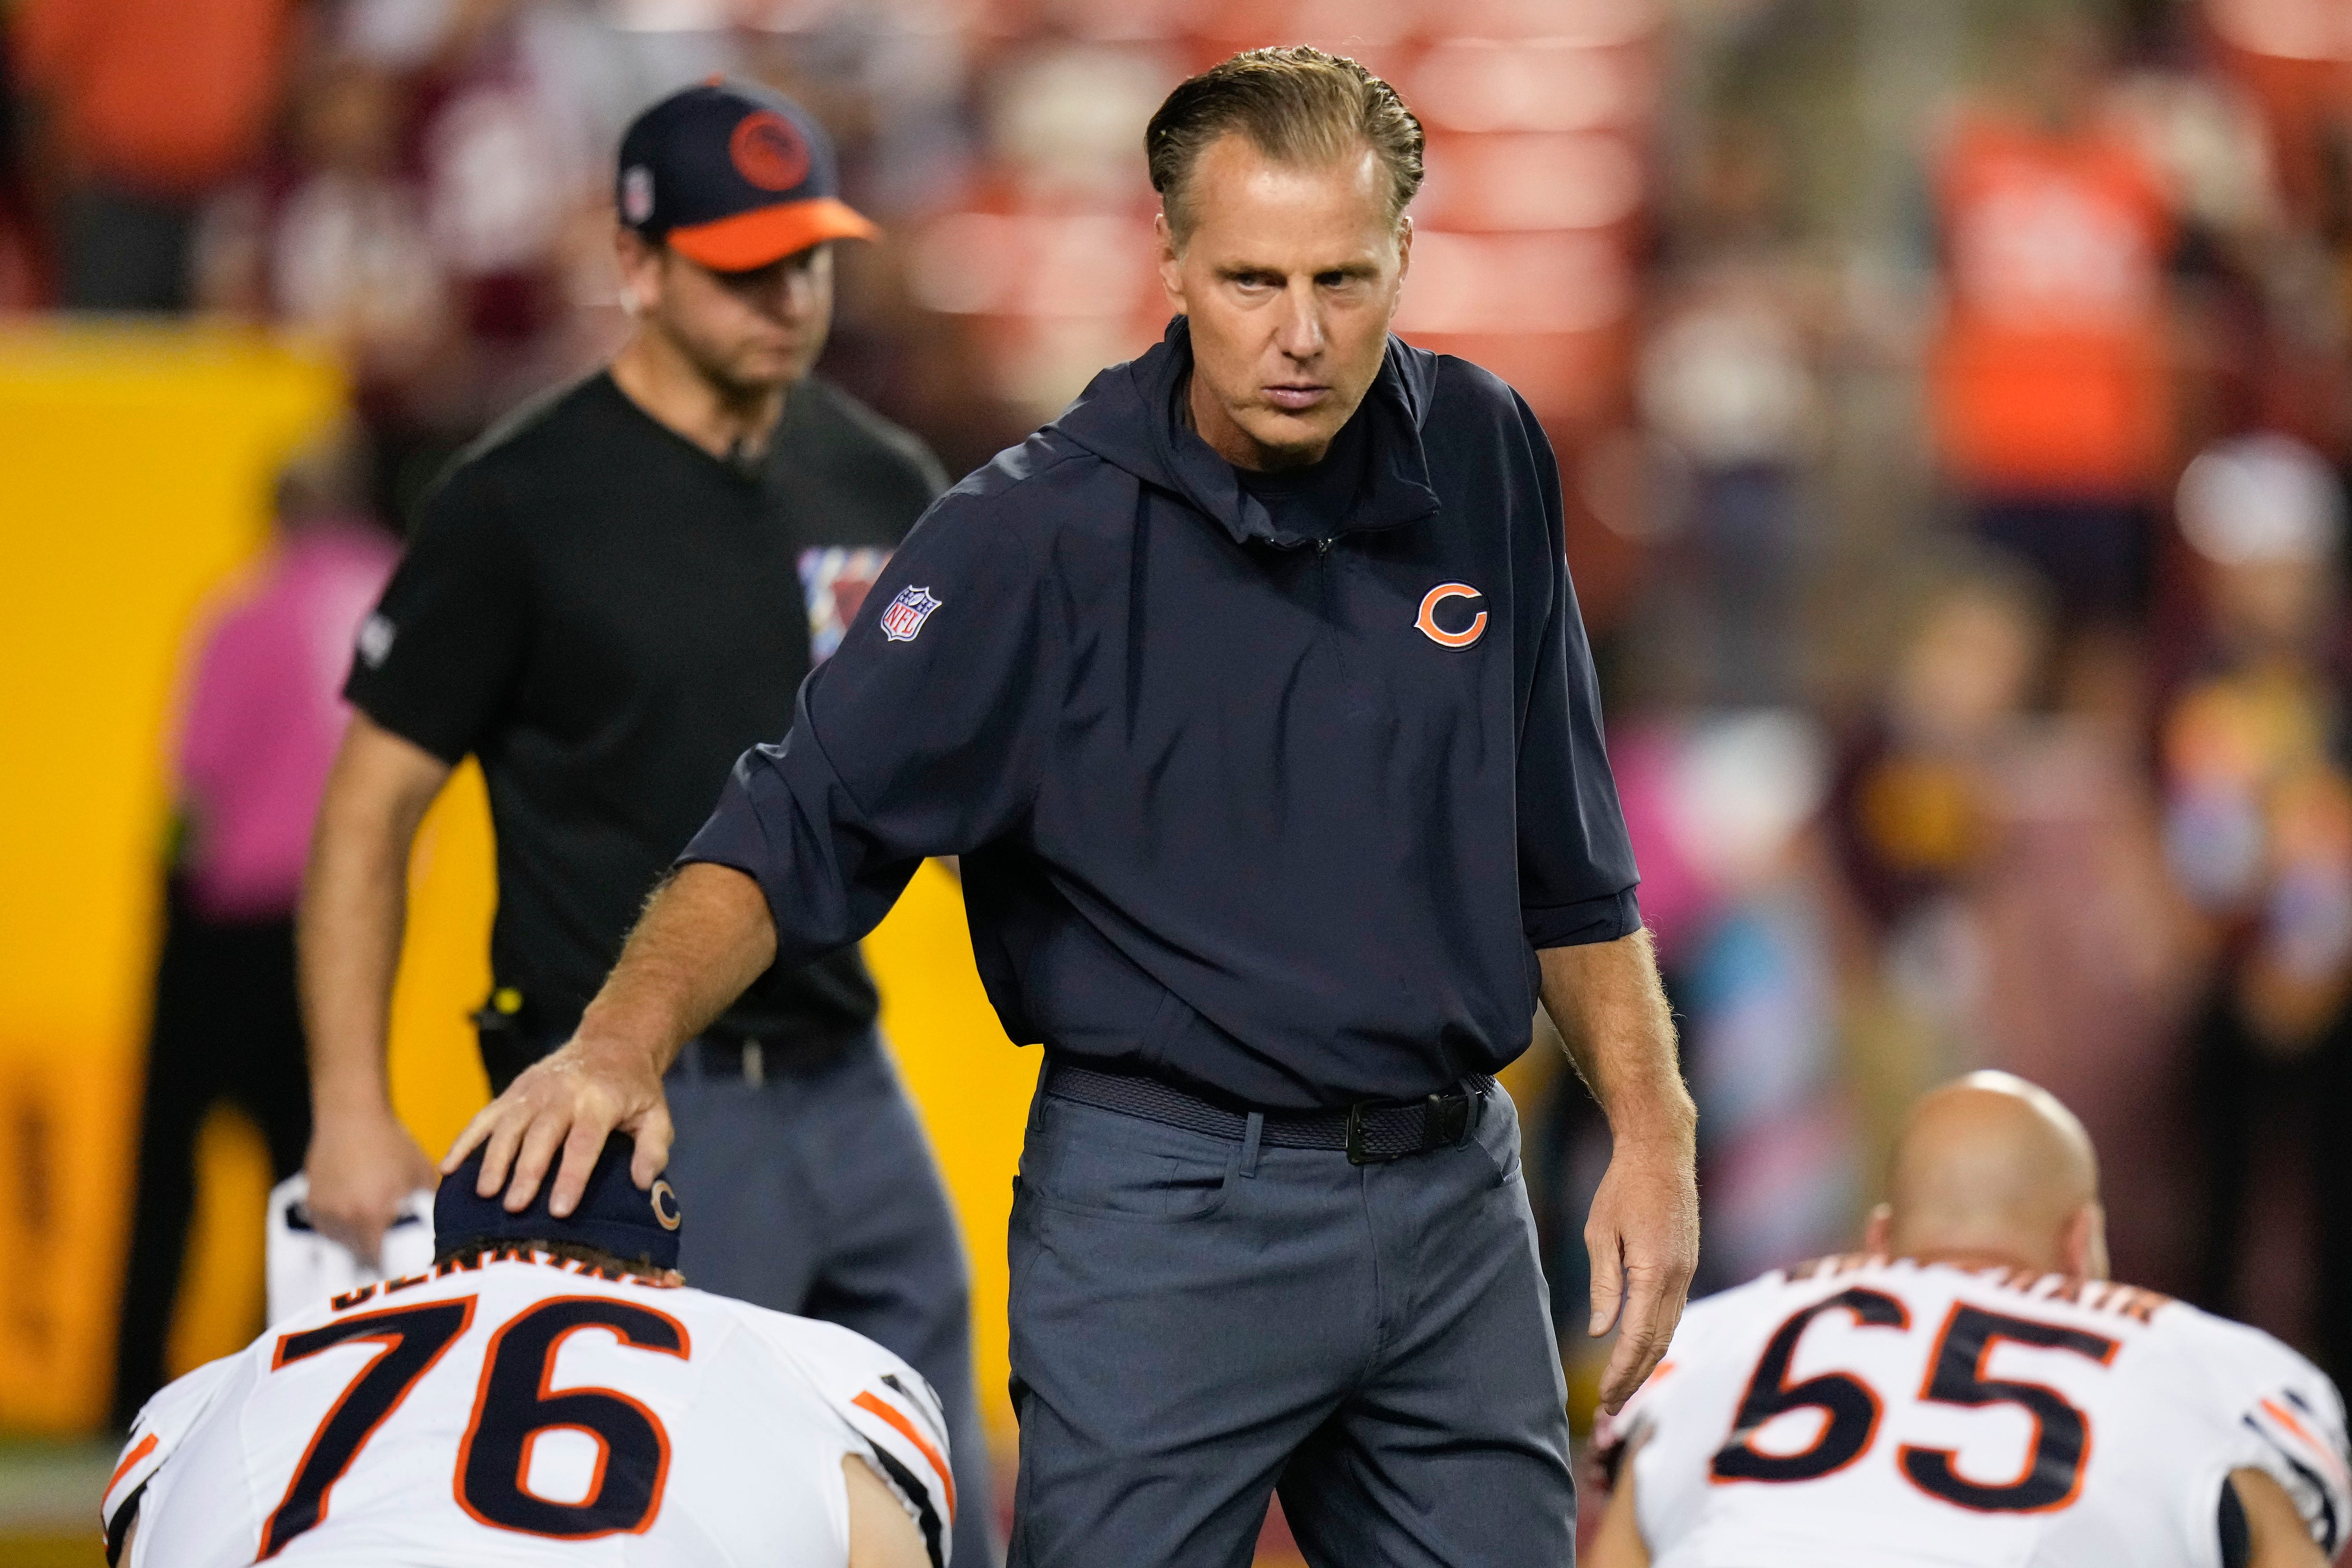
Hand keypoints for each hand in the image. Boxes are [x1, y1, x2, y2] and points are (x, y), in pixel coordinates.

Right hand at [304, 1107, 436, 1266]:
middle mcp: (344, 1218)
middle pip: (362, 1255)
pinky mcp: (312, 1205)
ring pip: (344, 1244)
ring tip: (375, 1220)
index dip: (394, 1266)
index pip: (381, 1261)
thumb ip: (428, 1209)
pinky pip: (329, 1230)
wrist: (352, 1118)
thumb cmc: (392, 1145)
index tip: (404, 1268)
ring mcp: (325, 1213)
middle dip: (379, 1254)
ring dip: (359, 1241)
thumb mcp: (420, 1177)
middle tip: (395, 1248)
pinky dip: (343, 1227)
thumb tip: (441, 1235)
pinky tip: (357, 1209)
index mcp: (372, 1214)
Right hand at [441, 1036, 672, 1216]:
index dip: (571, 1176)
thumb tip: (642, 1182)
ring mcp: (533, 1091)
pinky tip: (448, 1168)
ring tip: (485, 1194)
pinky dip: (465, 1141)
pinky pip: (484, 1117)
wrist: (611, 1042)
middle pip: (541, 1136)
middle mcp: (563, 1093)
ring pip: (508, 1126)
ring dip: (494, 1160)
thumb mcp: (656, 1114)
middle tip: (514, 1207)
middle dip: (526, 1172)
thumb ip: (653, 1148)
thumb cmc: (634, 1089)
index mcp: (600, 1101)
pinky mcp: (513, 1092)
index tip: (559, 1209)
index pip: (583, 1143)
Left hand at [1585, 1133, 1698, 1414]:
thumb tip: (1603, 1333)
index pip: (1637, 1338)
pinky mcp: (1687, 1265)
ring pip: (1669, 1331)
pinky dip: (1657, 1338)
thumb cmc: (1623, 1188)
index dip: (1621, 1372)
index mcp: (1655, 1272)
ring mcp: (1688, 1272)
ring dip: (1647, 1363)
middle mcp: (1678, 1278)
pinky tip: (1641, 1351)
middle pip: (1657, 1343)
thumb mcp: (1600, 1234)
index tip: (1604, 1398)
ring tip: (1623, 1388)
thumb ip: (1604, 1285)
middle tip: (1611, 1408)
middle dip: (1634, 1378)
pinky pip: (1674, 1312)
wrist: (1661, 1152)